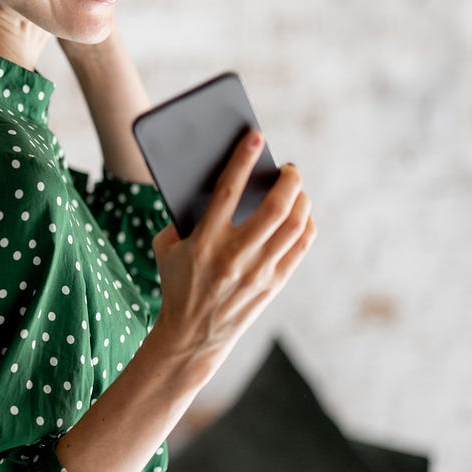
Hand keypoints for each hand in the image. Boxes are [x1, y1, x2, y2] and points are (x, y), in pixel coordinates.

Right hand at [150, 129, 316, 365]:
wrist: (192, 335)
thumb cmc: (176, 283)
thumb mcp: (165, 247)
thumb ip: (182, 216)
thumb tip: (213, 182)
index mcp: (204, 241)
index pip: (228, 191)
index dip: (242, 160)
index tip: (255, 137)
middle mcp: (234, 255)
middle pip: (275, 208)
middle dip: (288, 180)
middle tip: (288, 168)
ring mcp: (259, 271)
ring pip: (294, 225)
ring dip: (301, 199)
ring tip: (296, 187)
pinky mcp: (274, 284)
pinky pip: (301, 246)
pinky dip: (306, 223)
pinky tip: (301, 213)